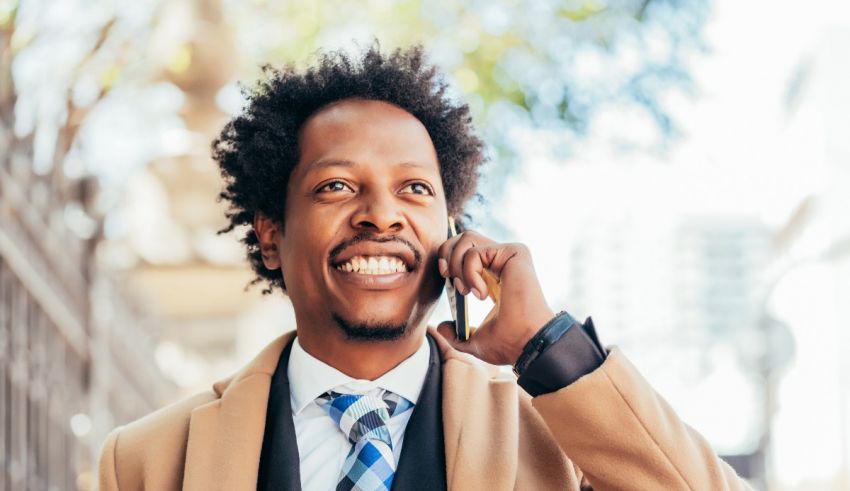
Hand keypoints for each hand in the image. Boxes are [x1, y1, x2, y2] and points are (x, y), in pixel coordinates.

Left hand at [434, 230, 553, 365]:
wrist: (526, 344)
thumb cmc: (508, 344)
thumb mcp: (474, 340)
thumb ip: (456, 333)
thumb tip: (441, 327)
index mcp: (493, 277)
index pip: (466, 252)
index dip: (448, 259)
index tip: (448, 282)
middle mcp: (502, 262)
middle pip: (464, 237)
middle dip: (447, 253)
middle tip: (448, 277)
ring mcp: (509, 255)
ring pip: (467, 238)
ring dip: (456, 264)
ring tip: (466, 290)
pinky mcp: (515, 252)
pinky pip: (475, 252)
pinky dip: (469, 273)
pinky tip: (481, 294)